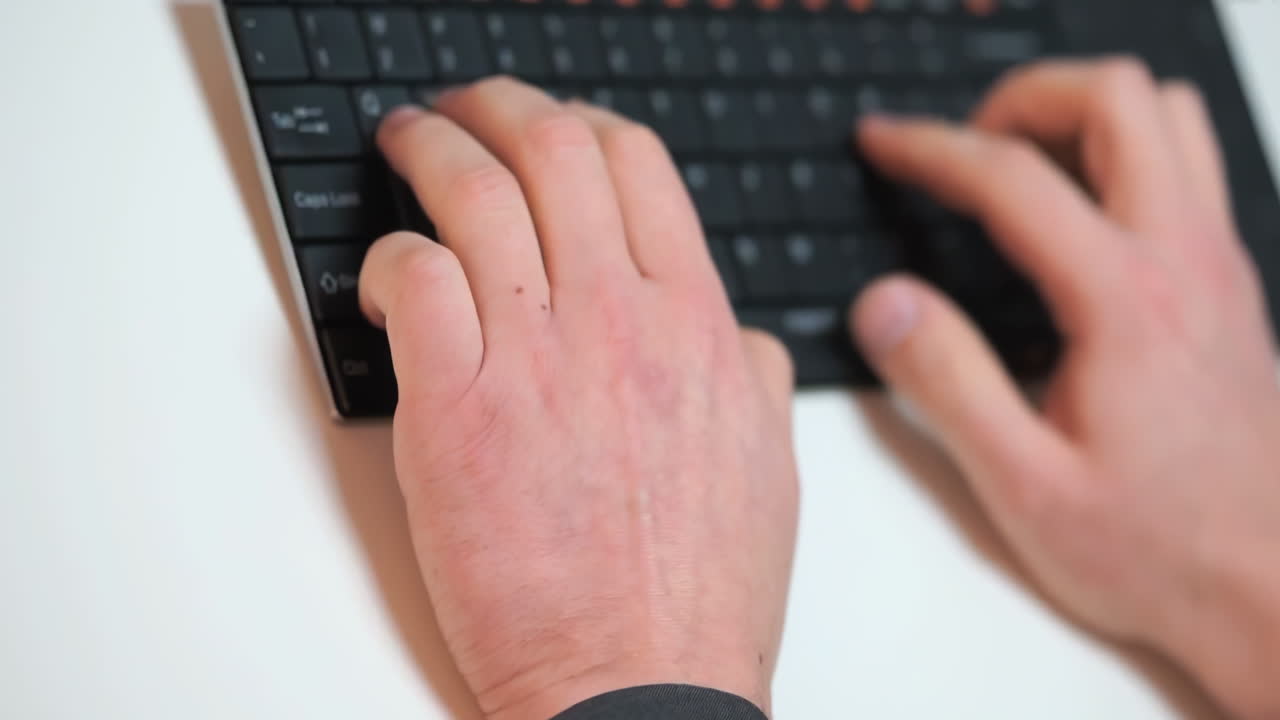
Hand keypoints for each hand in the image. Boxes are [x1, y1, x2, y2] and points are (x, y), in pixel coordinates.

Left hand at [358, 78, 797, 719]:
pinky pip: (413, 282)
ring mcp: (537, 358)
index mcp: (697, 324)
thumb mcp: (768, 466)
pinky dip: (391, 257)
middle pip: (553, 148)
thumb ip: (752, 377)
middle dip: (496, 106)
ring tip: (406, 144)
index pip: (635, 164)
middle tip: (463, 110)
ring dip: (430, 149)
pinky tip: (389, 275)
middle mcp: (620, 319)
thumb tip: (738, 336)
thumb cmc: (700, 594)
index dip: (579, 122)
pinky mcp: (456, 410)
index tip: (547, 126)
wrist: (640, 683)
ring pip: (473, 194)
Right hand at [851, 58, 1279, 717]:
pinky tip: (1078, 214)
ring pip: (1168, 116)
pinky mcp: (1229, 286)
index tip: (884, 142)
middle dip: (1021, 98)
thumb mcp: (1024, 485)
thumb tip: (886, 304)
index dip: (930, 147)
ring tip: (1018, 162)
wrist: (1273, 587)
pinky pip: (1188, 166)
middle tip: (962, 144)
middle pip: (1115, 99)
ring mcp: (1217, 266)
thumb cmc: (1162, 550)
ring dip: (1085, 115)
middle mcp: (1184, 262)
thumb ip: (946, 382)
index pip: (1012, 177)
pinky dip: (1125, 152)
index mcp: (1123, 302)